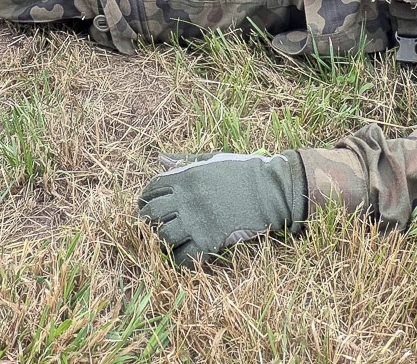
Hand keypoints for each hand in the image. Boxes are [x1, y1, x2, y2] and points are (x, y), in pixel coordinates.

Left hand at [138, 151, 306, 264]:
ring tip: (169, 240)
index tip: (148, 206)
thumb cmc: (242, 171)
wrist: (271, 190)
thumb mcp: (212, 159)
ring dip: (162, 240)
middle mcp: (186, 199)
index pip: (151, 190)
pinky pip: (183, 257)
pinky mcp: (210, 241)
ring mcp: (197, 221)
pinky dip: (179, 259)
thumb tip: (160, 158)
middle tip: (153, 226)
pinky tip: (184, 254)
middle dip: (147, 221)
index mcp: (185, 177)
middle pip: (151, 215)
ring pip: (163, 237)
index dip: (145, 199)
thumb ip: (184, 160)